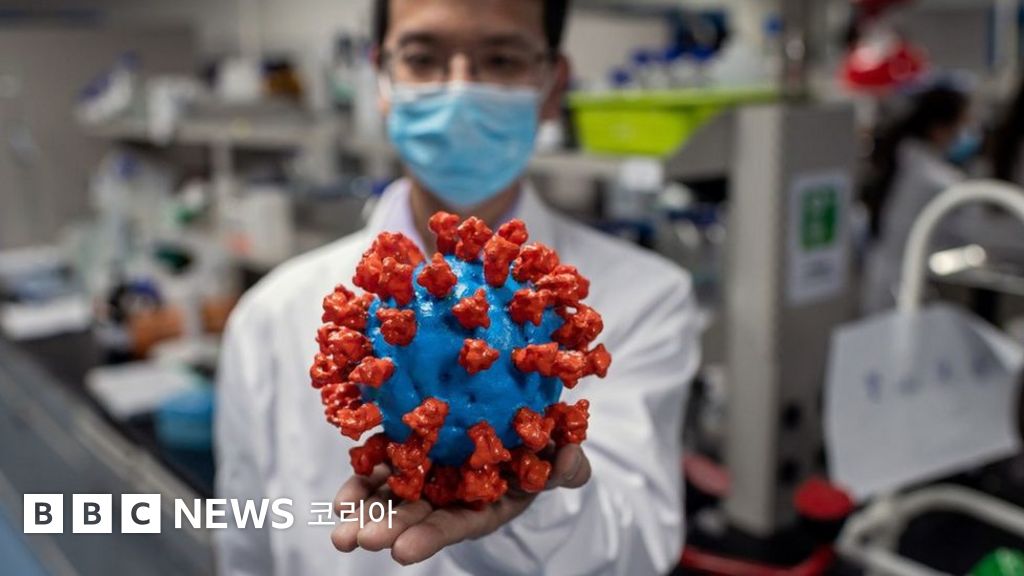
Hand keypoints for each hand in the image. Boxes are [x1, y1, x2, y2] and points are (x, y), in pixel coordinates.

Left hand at [331, 443, 590, 564]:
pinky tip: (340, 501)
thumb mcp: (559, 454)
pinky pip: (379, 468)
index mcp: (485, 502)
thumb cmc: (541, 444)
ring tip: (341, 531)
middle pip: (416, 517)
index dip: (431, 537)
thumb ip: (567, 464)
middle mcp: (450, 495)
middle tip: (360, 540)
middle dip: (388, 530)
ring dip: (364, 514)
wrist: (515, 415)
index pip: (456, 524)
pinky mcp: (406, 449)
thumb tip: (572, 459)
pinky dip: (360, 484)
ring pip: (391, 498)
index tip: (402, 552)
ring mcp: (424, 474)